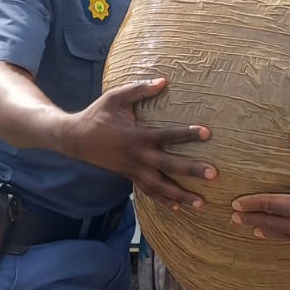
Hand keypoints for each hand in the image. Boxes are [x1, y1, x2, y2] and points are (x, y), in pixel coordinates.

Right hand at [67, 79, 215, 208]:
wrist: (75, 138)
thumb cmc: (98, 114)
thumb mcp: (115, 97)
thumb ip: (139, 89)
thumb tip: (164, 81)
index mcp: (136, 136)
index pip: (166, 136)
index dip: (186, 134)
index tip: (207, 133)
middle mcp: (136, 156)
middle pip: (168, 166)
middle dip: (191, 171)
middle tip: (214, 175)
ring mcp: (132, 169)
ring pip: (159, 187)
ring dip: (180, 196)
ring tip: (202, 204)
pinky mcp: (129, 176)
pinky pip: (147, 192)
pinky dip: (163, 201)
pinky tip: (178, 208)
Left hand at [231, 131, 289, 248]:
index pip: (274, 206)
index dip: (254, 204)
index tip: (236, 204)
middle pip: (275, 225)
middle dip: (254, 220)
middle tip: (234, 218)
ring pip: (287, 237)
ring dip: (269, 232)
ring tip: (253, 229)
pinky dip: (287, 238)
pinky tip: (284, 235)